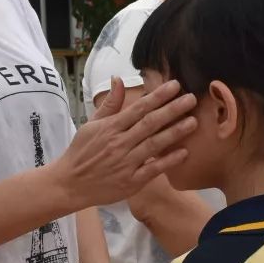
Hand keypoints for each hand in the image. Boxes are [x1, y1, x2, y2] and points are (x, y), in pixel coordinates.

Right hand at [53, 78, 196, 210]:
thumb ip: (109, 103)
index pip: (138, 108)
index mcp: (110, 127)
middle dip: (172, 110)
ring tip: (193, 122)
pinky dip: (168, 161)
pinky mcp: (131, 182)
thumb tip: (118, 79)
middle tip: (192, 98)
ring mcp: (126, 163)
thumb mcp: (91, 124)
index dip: (158, 96)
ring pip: (154, 145)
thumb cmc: (82, 152)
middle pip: (150, 124)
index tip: (175, 85)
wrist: (70, 184)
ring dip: (175, 133)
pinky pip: (153, 170)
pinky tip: (184, 153)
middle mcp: (119, 143)